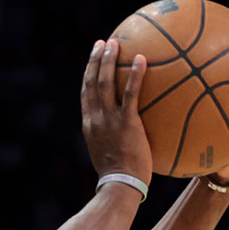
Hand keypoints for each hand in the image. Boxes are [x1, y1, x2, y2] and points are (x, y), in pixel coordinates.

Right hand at [81, 38, 151, 182]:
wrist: (120, 186)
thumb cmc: (120, 177)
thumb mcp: (109, 155)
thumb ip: (114, 139)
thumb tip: (128, 134)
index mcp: (89, 125)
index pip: (86, 93)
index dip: (88, 74)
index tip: (93, 59)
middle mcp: (95, 118)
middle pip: (92, 82)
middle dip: (96, 60)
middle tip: (102, 43)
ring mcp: (109, 120)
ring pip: (105, 83)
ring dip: (109, 60)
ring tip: (115, 44)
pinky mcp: (127, 123)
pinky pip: (131, 93)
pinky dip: (135, 75)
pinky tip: (143, 59)